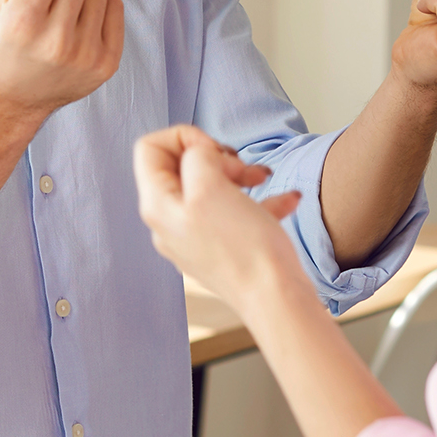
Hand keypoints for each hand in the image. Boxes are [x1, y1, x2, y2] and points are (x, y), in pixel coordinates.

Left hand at [134, 125, 302, 304]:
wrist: (275, 298)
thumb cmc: (243, 247)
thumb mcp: (211, 186)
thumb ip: (197, 156)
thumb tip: (201, 155)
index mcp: (157, 206)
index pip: (149, 148)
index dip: (184, 137)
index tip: (214, 150)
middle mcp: (169, 224)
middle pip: (181, 167)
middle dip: (216, 157)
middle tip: (241, 169)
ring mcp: (195, 238)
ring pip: (210, 188)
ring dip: (239, 175)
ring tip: (264, 177)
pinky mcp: (222, 249)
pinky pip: (236, 212)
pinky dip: (258, 200)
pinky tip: (287, 199)